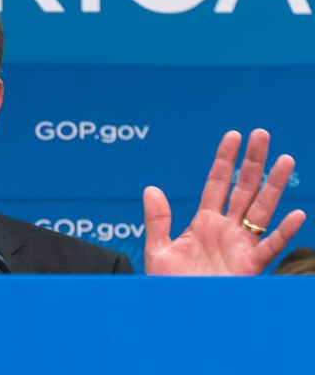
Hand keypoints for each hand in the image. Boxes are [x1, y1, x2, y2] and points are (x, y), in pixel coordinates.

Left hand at [143, 129, 305, 274]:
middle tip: (262, 134)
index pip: (217, 184)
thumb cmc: (168, 285)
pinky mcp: (248, 268)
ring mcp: (240, 247)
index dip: (225, 160)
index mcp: (203, 222)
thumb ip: (158, 220)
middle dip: (254, 162)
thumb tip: (151, 188)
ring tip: (285, 160)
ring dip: (274, 186)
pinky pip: (269, 248)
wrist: (179, 313)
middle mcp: (225, 230)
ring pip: (262, 211)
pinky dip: (283, 233)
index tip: (233, 135)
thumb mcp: (157, 250)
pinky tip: (295, 215)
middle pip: (244, 189)